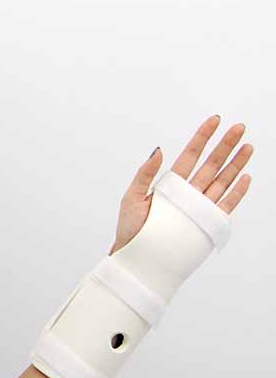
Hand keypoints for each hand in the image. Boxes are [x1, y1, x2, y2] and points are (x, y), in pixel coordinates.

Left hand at [110, 114, 253, 254]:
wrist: (136, 257)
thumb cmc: (131, 228)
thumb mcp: (132, 197)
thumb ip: (145, 174)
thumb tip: (158, 151)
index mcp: (170, 184)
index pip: (190, 156)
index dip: (202, 138)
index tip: (215, 120)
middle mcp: (187, 193)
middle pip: (211, 165)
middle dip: (225, 146)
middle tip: (239, 128)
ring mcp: (198, 207)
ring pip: (222, 181)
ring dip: (236, 165)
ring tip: (247, 147)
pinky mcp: (206, 223)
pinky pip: (225, 206)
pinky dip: (236, 193)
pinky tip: (245, 178)